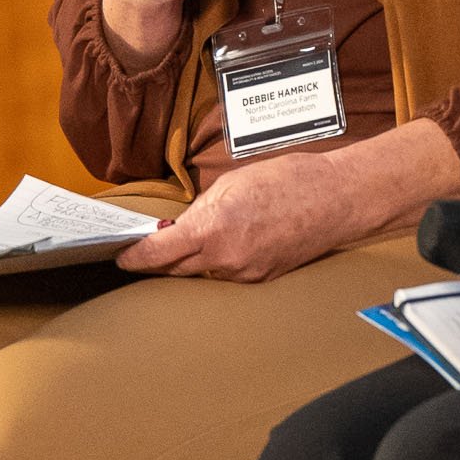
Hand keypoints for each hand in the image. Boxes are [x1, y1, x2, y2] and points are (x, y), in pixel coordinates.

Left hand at [117, 149, 338, 281]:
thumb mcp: (234, 181)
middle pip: (176, 268)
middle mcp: (226, 257)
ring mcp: (244, 273)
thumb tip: (182, 226)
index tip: (122, 256)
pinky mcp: (261, 279)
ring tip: (203, 235)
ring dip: (194, 259)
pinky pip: (227, 274)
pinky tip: (231, 242)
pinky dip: (220, 261)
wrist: (337, 200)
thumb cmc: (291, 180)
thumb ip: (203, 207)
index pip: (159, 252)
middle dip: (161, 259)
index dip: (135, 257)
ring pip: (202, 273)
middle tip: (149, 248)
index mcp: (214, 227)